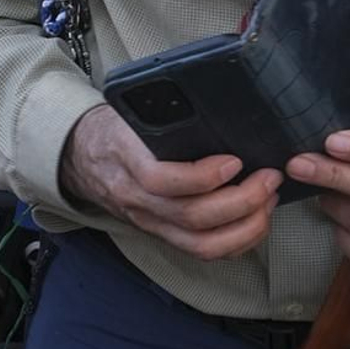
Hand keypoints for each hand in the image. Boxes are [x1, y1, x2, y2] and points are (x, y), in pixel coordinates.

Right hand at [61, 103, 279, 257]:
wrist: (81, 158)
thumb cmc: (115, 130)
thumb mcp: (131, 112)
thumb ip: (164, 111)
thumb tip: (216, 97)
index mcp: (128, 161)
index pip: (162, 180)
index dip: (203, 176)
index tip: (234, 161)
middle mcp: (139, 200)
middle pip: (192, 216)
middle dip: (242, 201)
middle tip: (268, 178)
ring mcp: (152, 223)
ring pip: (201, 244)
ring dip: (246, 227)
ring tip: (268, 200)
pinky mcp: (164, 235)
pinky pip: (203, 252)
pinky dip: (237, 242)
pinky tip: (256, 221)